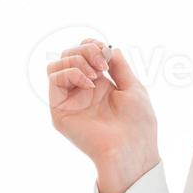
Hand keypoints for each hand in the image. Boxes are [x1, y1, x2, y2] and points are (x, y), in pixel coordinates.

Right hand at [47, 38, 158, 192]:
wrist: (132, 147)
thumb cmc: (137, 123)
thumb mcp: (132, 86)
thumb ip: (118, 65)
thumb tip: (107, 46)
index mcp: (99, 84)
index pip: (82, 54)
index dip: (91, 45)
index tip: (105, 50)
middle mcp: (81, 90)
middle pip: (67, 55)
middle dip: (85, 50)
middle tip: (102, 63)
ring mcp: (70, 100)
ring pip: (55, 65)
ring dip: (76, 59)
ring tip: (95, 73)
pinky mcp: (60, 111)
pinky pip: (54, 79)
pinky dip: (72, 72)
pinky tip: (90, 84)